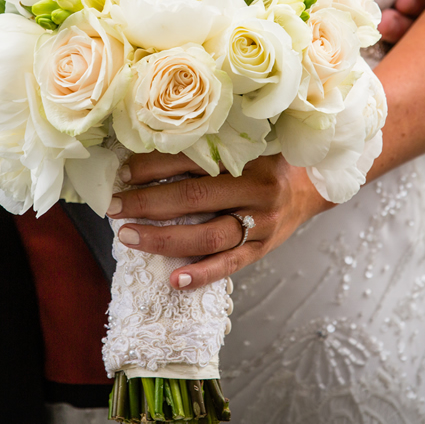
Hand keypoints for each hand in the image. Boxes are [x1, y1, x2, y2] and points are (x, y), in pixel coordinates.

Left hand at [106, 151, 332, 290]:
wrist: (311, 186)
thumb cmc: (265, 160)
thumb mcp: (244, 143)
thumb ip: (209, 146)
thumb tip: (147, 146)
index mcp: (246, 156)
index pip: (192, 159)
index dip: (153, 166)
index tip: (122, 172)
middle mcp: (255, 188)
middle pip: (195, 197)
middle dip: (148, 203)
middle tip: (113, 206)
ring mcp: (261, 222)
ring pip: (209, 234)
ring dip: (164, 238)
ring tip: (129, 237)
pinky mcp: (263, 248)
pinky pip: (231, 264)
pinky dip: (202, 274)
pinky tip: (174, 280)